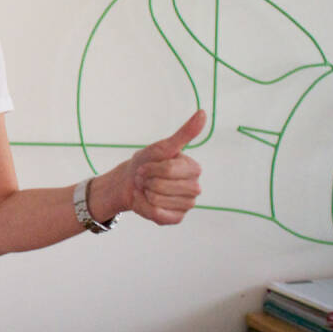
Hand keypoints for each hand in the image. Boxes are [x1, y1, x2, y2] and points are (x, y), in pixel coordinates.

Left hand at [118, 110, 205, 224]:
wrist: (129, 183)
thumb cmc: (146, 163)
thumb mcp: (162, 147)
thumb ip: (184, 133)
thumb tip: (203, 113)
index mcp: (194, 169)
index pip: (170, 169)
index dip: (153, 167)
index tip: (148, 165)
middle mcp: (195, 187)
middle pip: (165, 186)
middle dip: (148, 180)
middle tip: (146, 178)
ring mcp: (187, 204)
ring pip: (161, 201)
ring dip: (146, 193)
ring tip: (147, 189)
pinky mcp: (176, 218)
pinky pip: (160, 214)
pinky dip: (147, 207)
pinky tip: (148, 201)